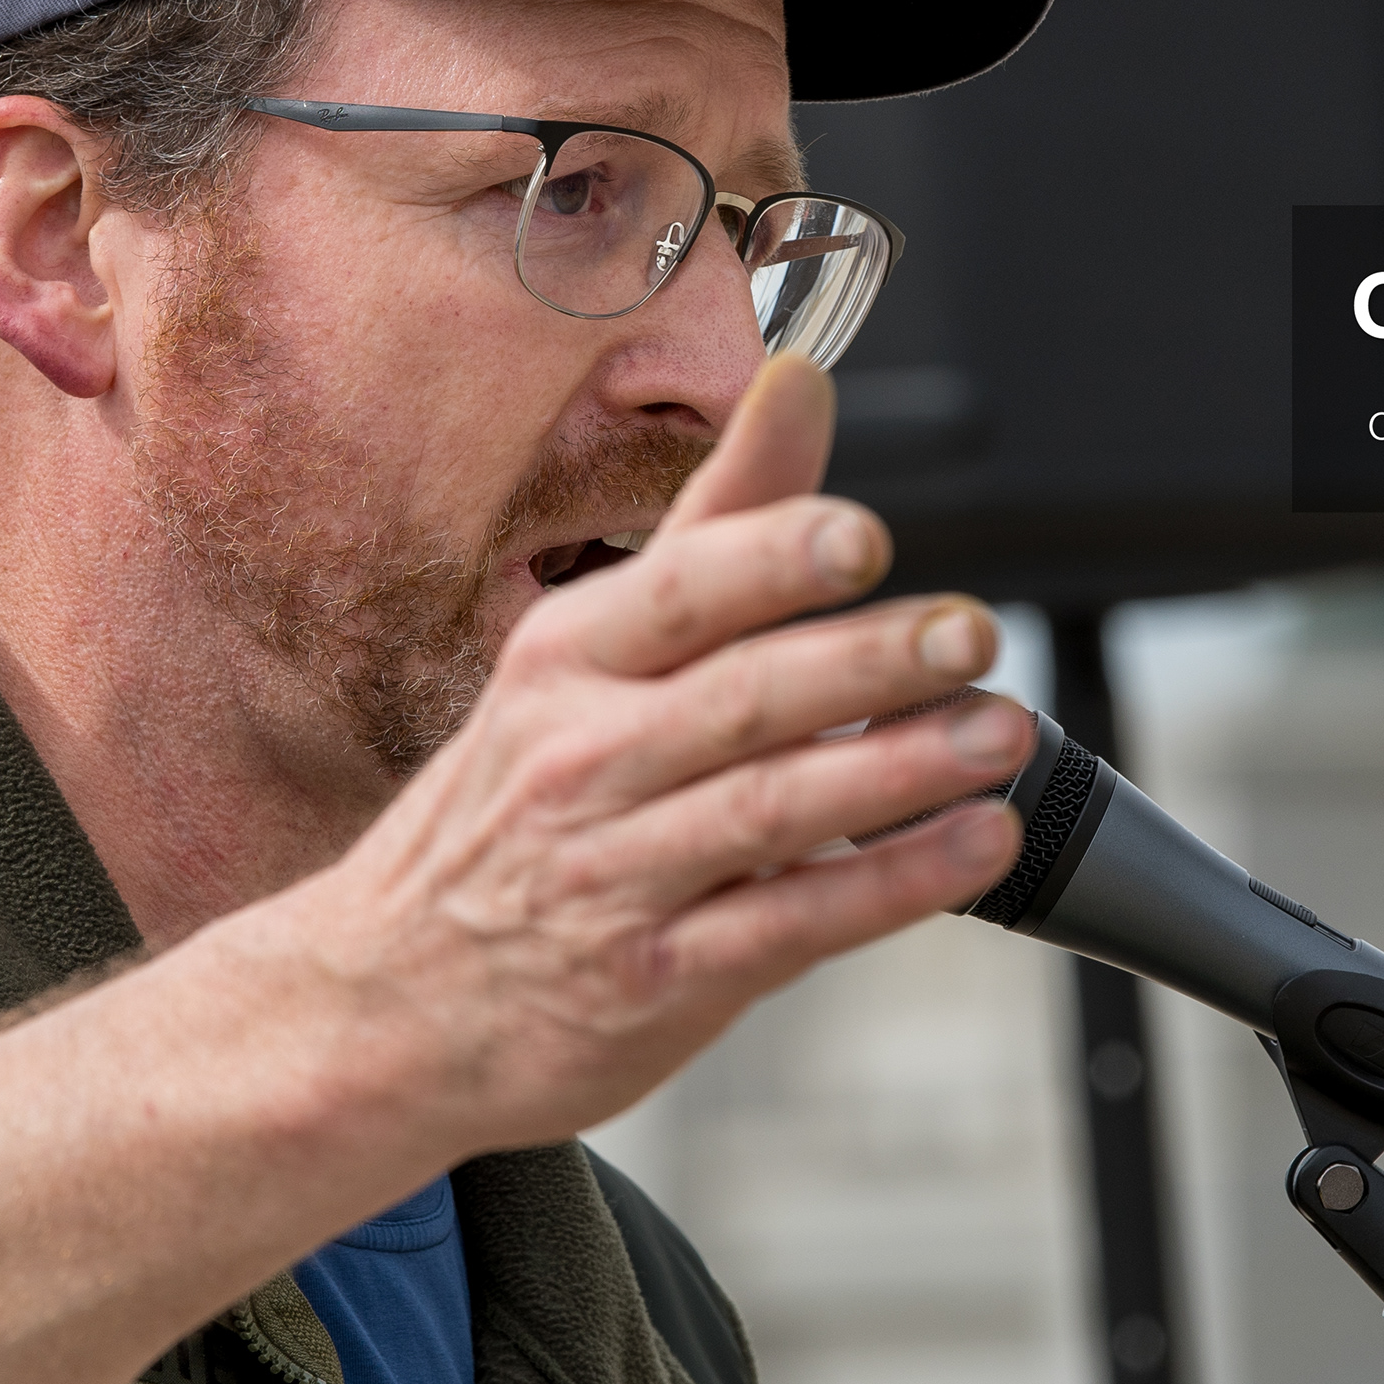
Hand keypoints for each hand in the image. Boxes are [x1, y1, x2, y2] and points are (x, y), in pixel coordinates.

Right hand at [235, 353, 1026, 1158]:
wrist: (384, 1001)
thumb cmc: (510, 809)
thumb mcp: (581, 655)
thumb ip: (716, 524)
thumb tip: (802, 383)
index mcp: (567, 660)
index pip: (677, 592)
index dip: (771, 558)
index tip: (862, 533)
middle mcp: (583, 759)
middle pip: (740, 698)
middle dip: (866, 660)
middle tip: (972, 633)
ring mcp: (615, 876)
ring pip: (770, 810)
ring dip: (896, 771)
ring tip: (998, 734)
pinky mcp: (654, 980)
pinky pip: (788, 926)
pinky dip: (887, 887)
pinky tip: (969, 847)